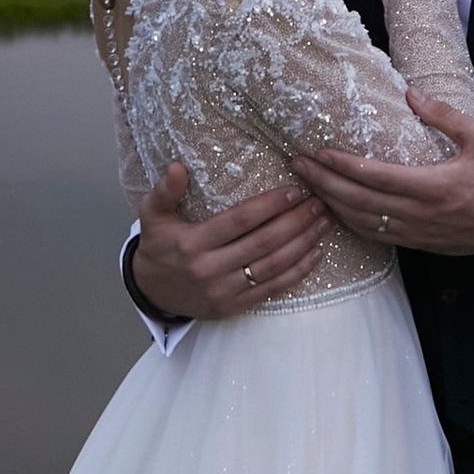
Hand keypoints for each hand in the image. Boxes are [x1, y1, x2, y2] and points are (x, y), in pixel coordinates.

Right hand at [130, 158, 325, 319]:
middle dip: (295, 222)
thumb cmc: (158, 247)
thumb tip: (176, 167)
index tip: (294, 190)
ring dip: (302, 244)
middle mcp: (209, 269)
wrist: (151, 292)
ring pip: (273, 266)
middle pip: (263, 243)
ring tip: (322, 224)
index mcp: (192, 243)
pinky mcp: (233, 306)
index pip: (240, 221)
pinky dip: (298, 272)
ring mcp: (223, 291)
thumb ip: (164, 191)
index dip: (270, 205)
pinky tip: (315, 254)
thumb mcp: (152, 216)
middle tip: (317, 204)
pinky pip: (272, 289)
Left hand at [295, 92, 473, 256]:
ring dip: (330, 204)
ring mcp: (414, 232)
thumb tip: (410, 93)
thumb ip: (444, 115)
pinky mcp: (415, 243)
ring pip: (360, 221)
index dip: (344, 166)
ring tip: (306, 186)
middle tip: (298, 166)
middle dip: (324, 183)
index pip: (377, 176)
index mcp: (433, 186)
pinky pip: (373, 234)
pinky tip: (333, 209)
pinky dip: (348, 222)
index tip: (320, 152)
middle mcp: (419, 212)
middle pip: (358, 200)